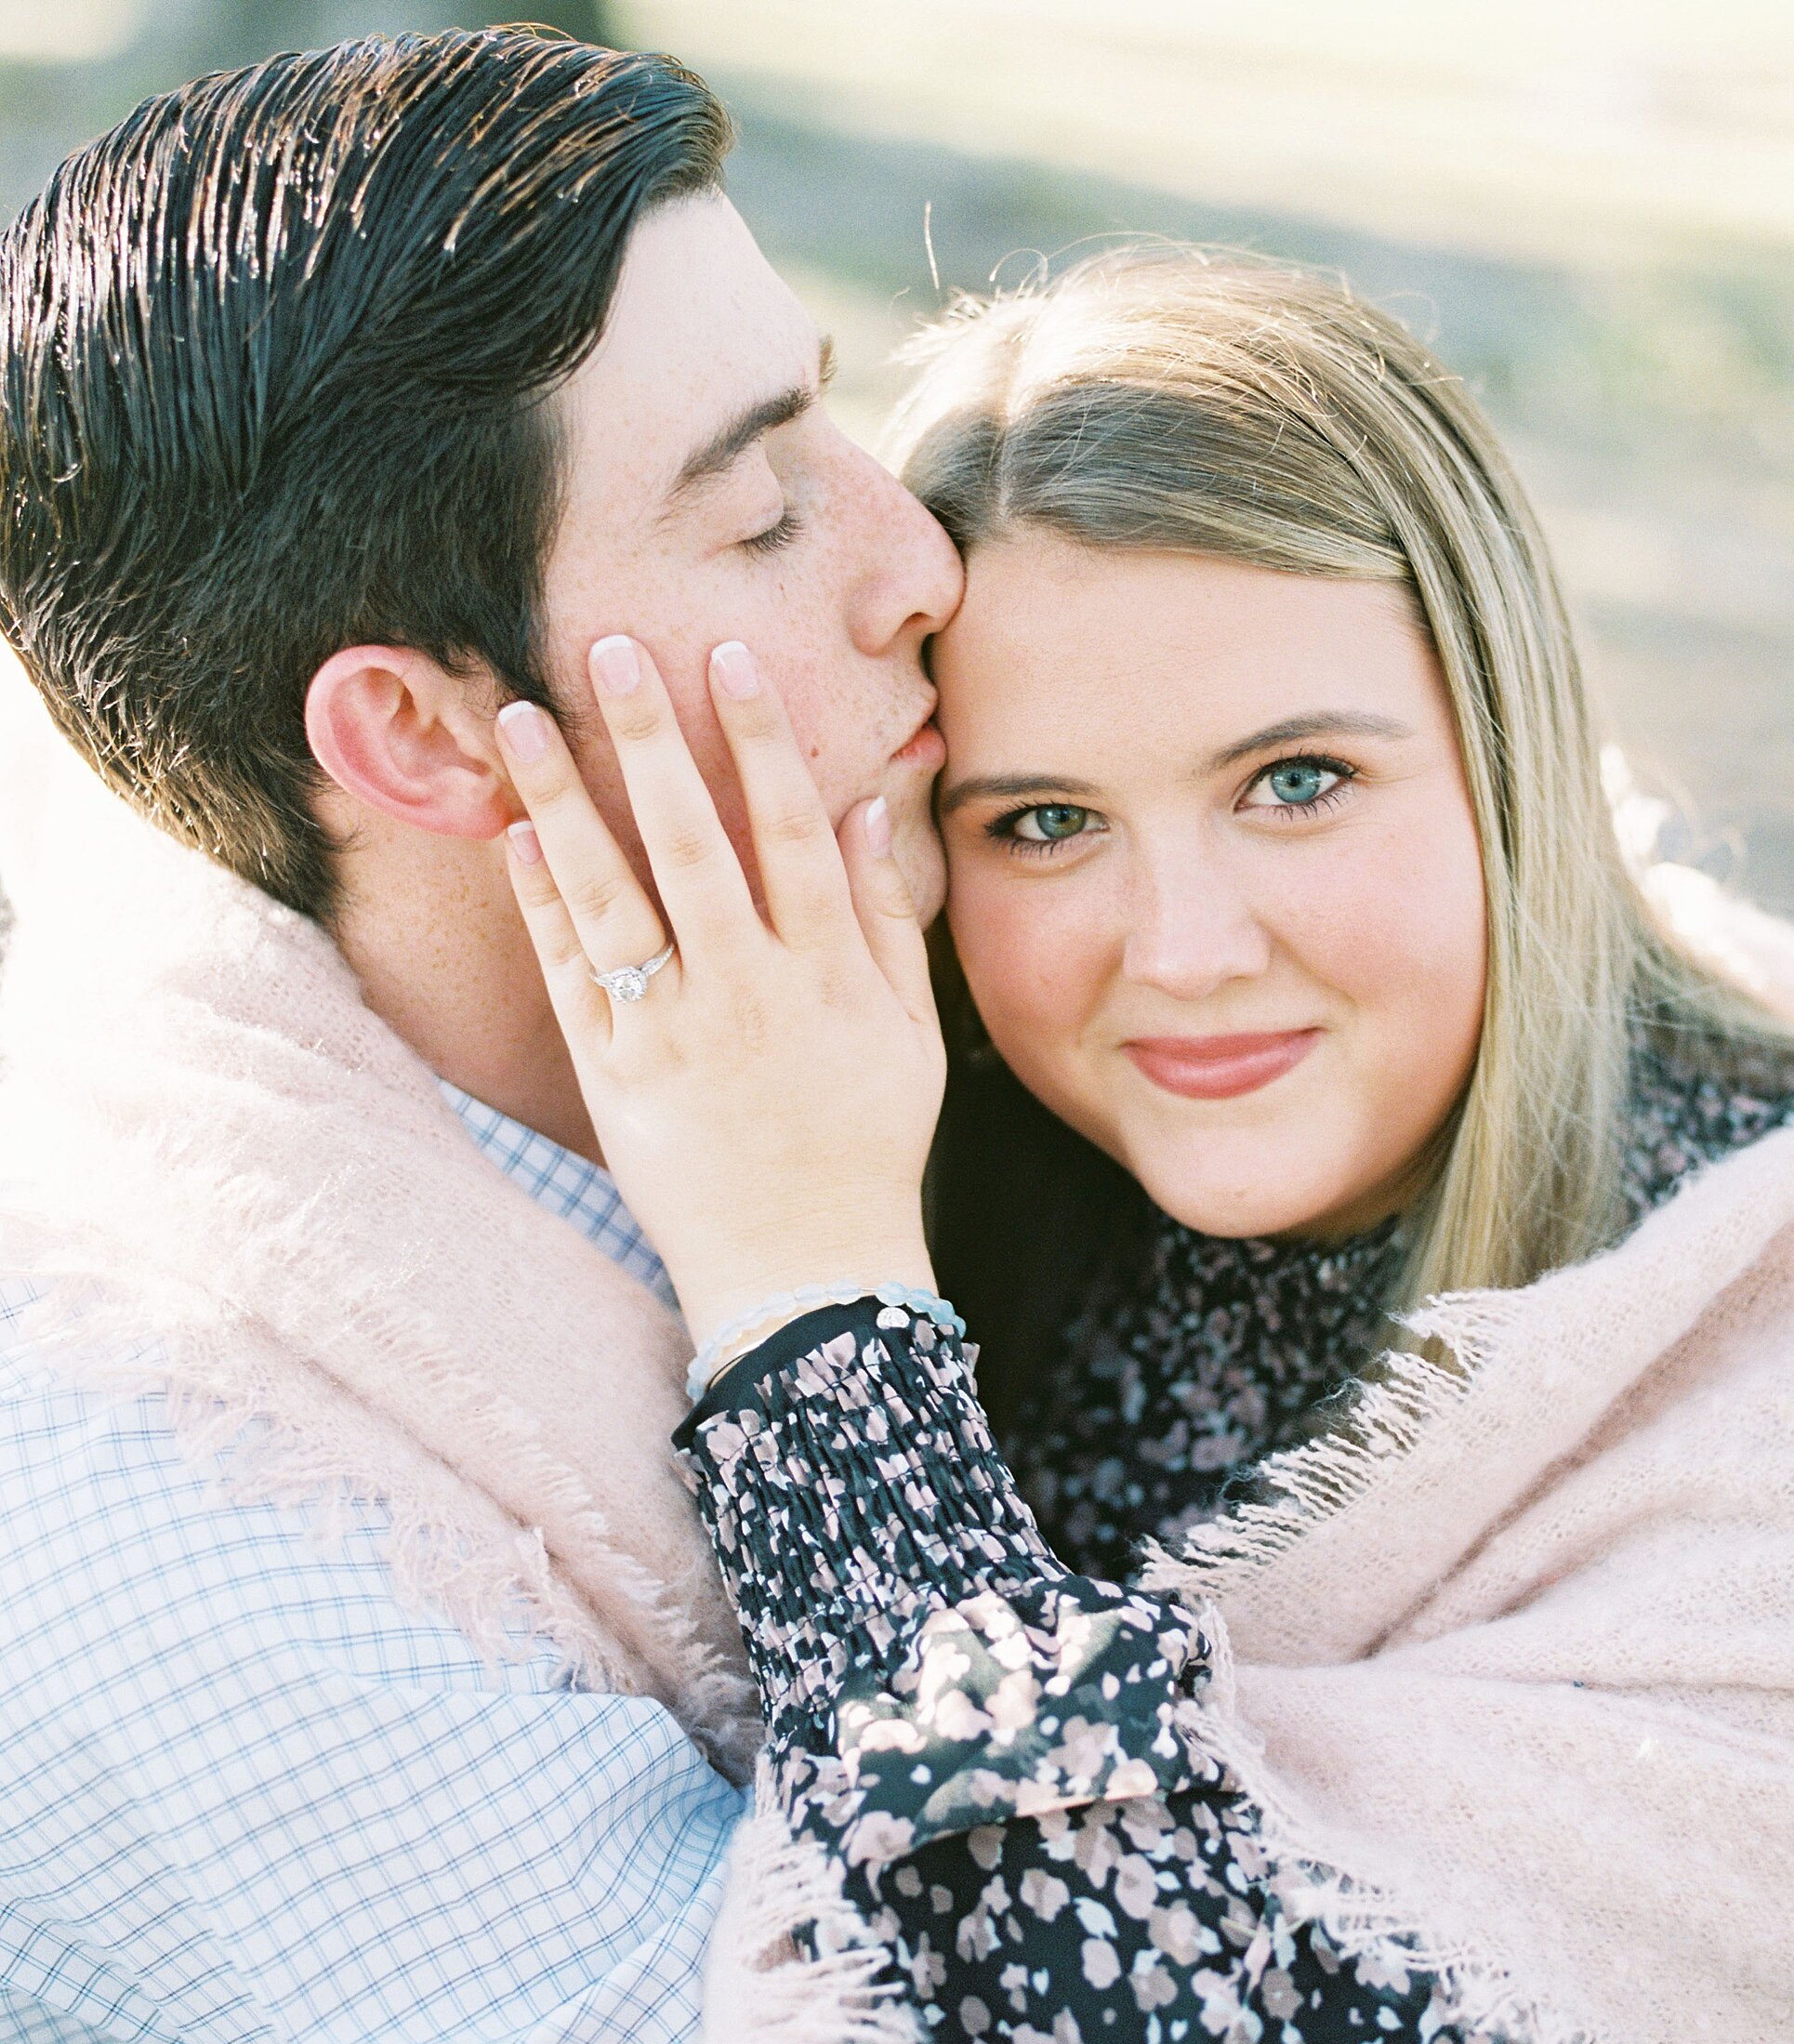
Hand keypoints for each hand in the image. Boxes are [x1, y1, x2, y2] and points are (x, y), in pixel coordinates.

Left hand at [497, 635, 944, 1350]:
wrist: (805, 1278)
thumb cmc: (865, 1147)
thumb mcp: (908, 1037)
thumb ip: (881, 919)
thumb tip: (865, 804)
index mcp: (825, 979)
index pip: (789, 831)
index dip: (761, 738)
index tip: (729, 655)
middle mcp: (747, 996)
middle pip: (692, 844)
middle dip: (654, 739)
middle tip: (613, 647)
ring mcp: (672, 1038)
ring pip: (611, 899)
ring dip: (566, 801)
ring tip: (526, 720)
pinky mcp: (614, 1081)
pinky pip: (571, 978)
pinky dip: (542, 905)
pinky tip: (517, 836)